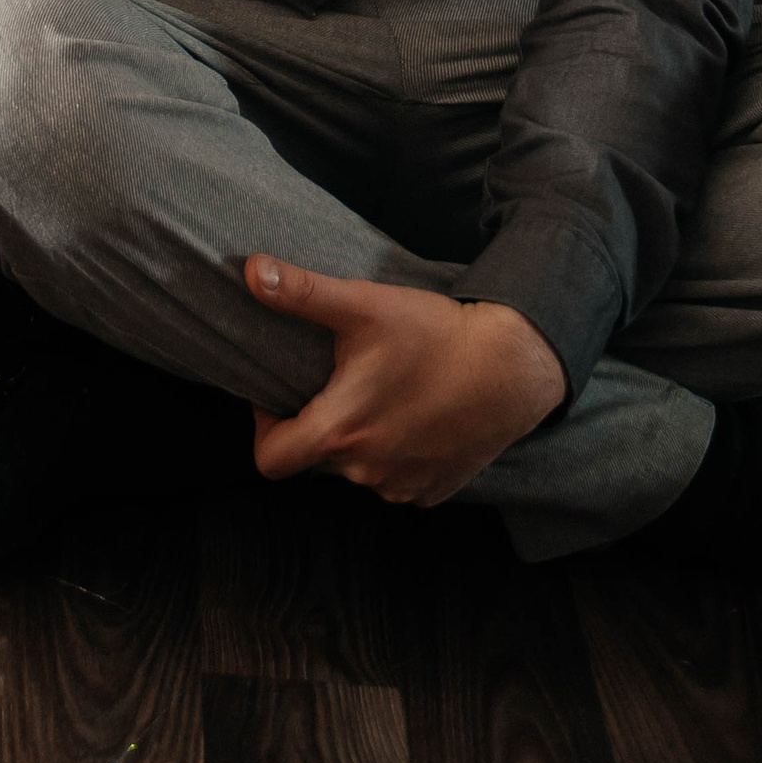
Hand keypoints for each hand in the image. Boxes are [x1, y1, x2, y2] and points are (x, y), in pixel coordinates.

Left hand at [244, 255, 564, 506]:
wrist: (512, 367)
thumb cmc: (434, 334)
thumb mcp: (363, 305)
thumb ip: (301, 293)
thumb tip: (250, 271)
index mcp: (341, 432)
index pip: (271, 460)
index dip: (263, 427)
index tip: (276, 395)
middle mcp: (367, 471)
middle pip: (314, 459)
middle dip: (313, 424)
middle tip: (332, 381)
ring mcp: (402, 486)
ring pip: (355, 469)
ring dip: (355, 440)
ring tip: (374, 394)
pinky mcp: (433, 491)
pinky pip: (393, 479)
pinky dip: (392, 454)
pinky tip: (408, 416)